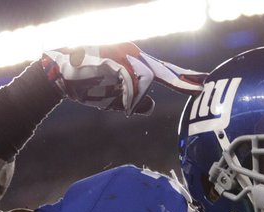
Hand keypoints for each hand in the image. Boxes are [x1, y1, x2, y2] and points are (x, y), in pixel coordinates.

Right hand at [41, 43, 203, 115]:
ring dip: (131, 95)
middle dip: (183, 80)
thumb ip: (136, 102)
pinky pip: (128, 81)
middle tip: (204, 86)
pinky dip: (124, 93)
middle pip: (164, 71)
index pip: (168, 71)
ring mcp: (123, 55)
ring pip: (144, 80)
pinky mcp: (113, 58)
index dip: (186, 78)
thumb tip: (152, 105)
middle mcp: (133, 54)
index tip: (206, 83)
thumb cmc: (87, 84)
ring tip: (120, 100)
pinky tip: (116, 95)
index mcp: (137, 62)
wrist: (57, 72)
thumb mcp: (116, 98)